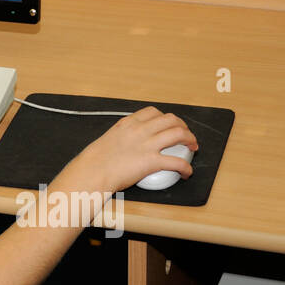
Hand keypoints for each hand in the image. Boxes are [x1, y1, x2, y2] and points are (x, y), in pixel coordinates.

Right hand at [72, 106, 196, 193]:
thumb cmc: (95, 160)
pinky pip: (177, 162)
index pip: (153, 112)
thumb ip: (122, 136)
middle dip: (183, 126)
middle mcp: (140, 130)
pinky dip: (186, 167)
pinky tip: (186, 172)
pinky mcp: (151, 162)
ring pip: (179, 133)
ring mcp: (147, 144)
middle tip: (185, 136)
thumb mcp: (109, 139)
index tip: (168, 124)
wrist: (92, 171)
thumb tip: (129, 144)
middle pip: (171, 119)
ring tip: (192, 147)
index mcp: (128, 123)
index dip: (165, 118)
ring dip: (190, 139)